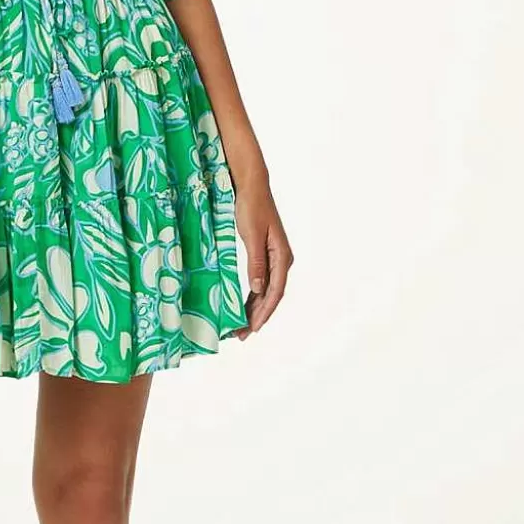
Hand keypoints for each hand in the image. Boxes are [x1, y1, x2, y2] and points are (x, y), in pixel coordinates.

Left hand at [229, 179, 291, 336]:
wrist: (252, 187)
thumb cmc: (251, 208)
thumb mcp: (252, 236)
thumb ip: (256, 263)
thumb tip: (258, 289)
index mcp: (282, 257)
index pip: (275, 292)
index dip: (264, 312)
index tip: (253, 328)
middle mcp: (281, 260)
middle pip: (271, 295)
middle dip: (258, 317)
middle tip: (242, 336)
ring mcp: (274, 258)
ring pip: (266, 291)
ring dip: (255, 309)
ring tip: (241, 327)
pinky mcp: (265, 255)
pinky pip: (261, 281)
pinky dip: (253, 296)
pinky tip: (244, 306)